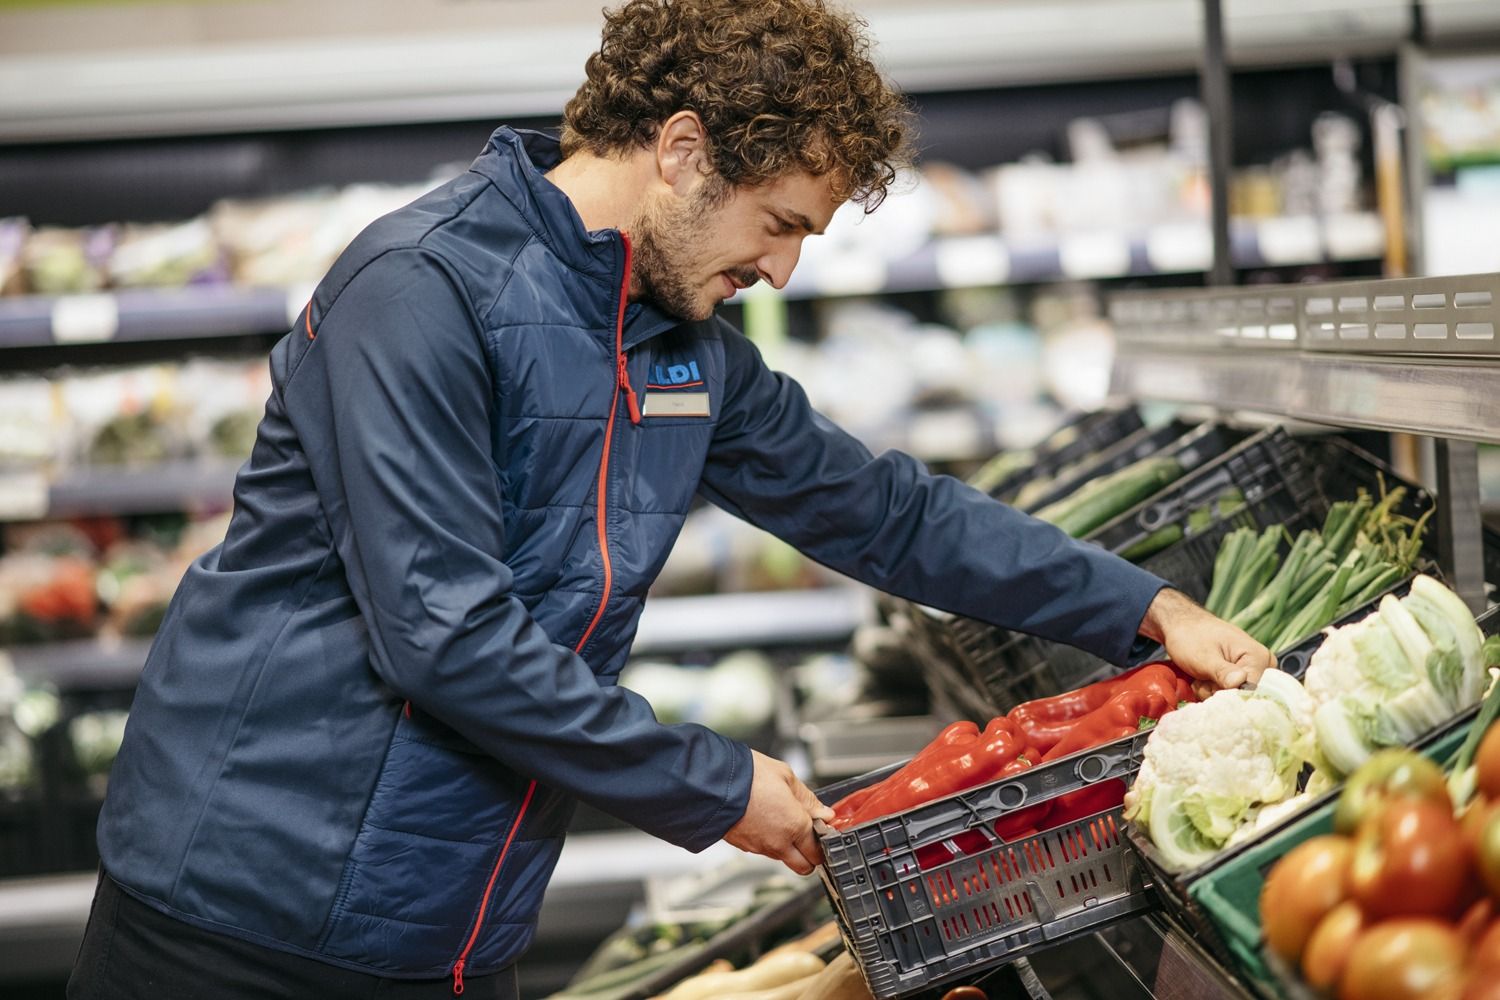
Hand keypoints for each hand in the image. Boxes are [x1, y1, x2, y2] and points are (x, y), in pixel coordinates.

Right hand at [723, 750, 834, 875]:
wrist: (712, 782)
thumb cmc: (748, 775)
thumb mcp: (786, 776)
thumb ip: (808, 798)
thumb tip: (823, 812)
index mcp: (795, 825)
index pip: (818, 850)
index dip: (823, 840)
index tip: (821, 829)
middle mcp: (779, 843)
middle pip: (804, 867)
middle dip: (809, 855)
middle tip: (808, 836)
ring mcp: (760, 848)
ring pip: (783, 859)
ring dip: (787, 847)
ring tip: (780, 821)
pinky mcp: (744, 847)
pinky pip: (763, 851)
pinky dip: (767, 842)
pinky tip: (763, 821)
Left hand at [1139, 587, 1274, 695]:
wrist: (1180, 627)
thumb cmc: (1191, 636)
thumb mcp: (1204, 657)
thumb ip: (1222, 672)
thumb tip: (1240, 682)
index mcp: (1259, 657)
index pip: (1253, 691)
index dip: (1230, 695)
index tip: (1211, 685)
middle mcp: (1260, 667)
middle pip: (1242, 697)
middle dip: (1218, 692)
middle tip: (1203, 677)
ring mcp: (1249, 673)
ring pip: (1231, 698)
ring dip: (1211, 691)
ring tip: (1201, 675)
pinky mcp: (1237, 678)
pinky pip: (1225, 695)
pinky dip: (1210, 690)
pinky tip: (1202, 678)